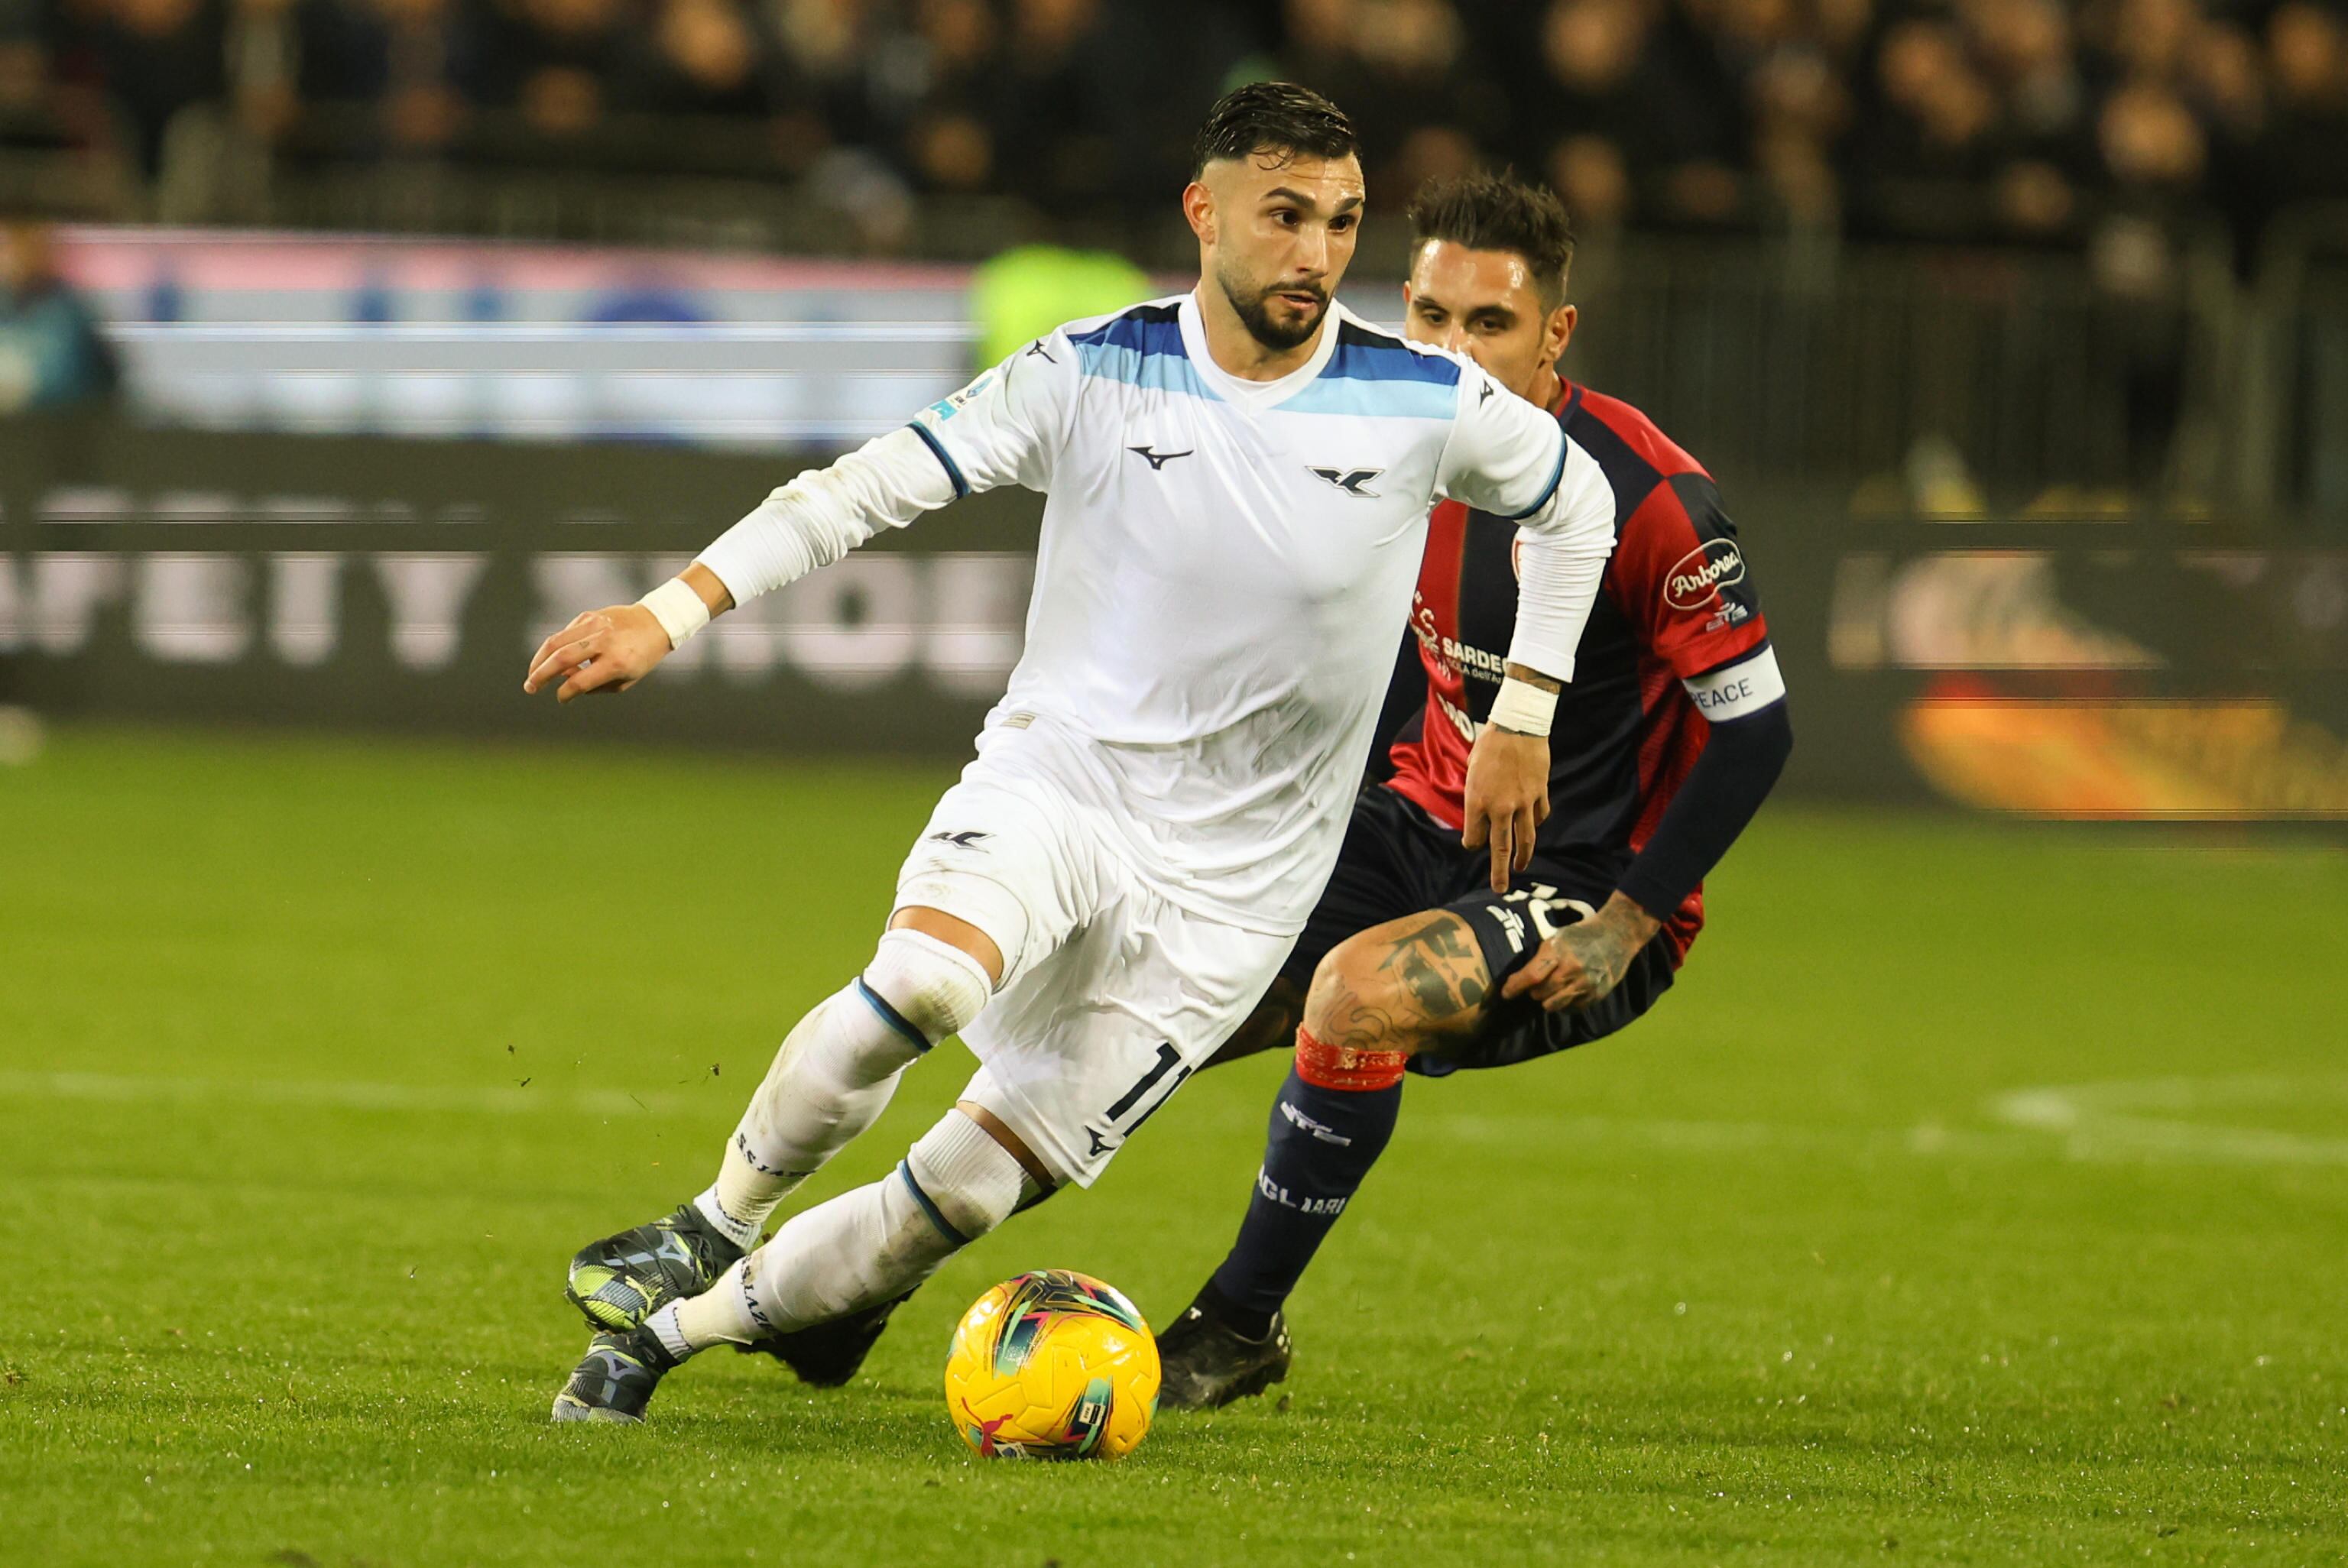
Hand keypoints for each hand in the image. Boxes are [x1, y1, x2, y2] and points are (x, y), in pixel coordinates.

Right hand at [523, 605, 672, 703]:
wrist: (657, 622)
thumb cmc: (642, 656)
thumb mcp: (626, 679)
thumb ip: (595, 684)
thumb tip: (565, 679)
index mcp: (617, 662)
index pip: (580, 681)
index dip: (566, 694)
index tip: (561, 699)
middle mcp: (604, 642)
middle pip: (562, 658)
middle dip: (541, 675)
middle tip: (529, 688)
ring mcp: (595, 625)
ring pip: (556, 641)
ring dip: (539, 659)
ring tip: (532, 674)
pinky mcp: (589, 615)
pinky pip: (565, 632)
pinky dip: (554, 647)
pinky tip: (551, 659)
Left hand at [1462, 725, 1550, 894]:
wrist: (1518, 726)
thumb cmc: (1489, 745)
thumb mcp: (1472, 770)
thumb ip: (1476, 796)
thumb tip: (1482, 813)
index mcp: (1477, 801)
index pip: (1474, 837)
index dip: (1472, 842)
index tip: (1473, 842)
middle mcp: (1500, 807)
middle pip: (1500, 848)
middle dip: (1499, 872)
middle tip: (1499, 889)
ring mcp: (1523, 802)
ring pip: (1525, 838)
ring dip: (1523, 856)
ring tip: (1520, 867)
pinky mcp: (1540, 794)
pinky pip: (1539, 816)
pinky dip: (1535, 823)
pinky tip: (1533, 826)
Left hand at [1502, 893, 1661, 1012]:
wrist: (1617, 934)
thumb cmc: (1581, 934)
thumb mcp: (1557, 938)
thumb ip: (1541, 958)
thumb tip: (1519, 979)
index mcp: (1559, 952)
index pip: (1532, 976)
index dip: (1515, 987)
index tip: (1506, 993)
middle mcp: (1573, 970)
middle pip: (1540, 993)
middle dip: (1533, 991)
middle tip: (1536, 983)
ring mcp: (1586, 985)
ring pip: (1553, 1006)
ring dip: (1547, 999)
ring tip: (1552, 988)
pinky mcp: (1596, 995)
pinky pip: (1570, 1009)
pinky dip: (1565, 1003)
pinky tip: (1568, 991)